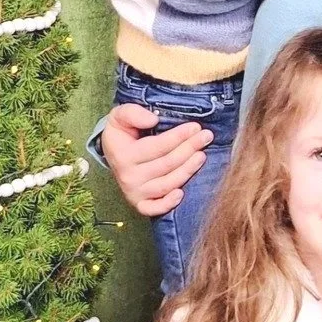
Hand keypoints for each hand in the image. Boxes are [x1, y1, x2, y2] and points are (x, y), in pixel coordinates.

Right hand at [100, 102, 211, 217]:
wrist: (115, 156)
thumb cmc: (123, 134)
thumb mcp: (119, 117)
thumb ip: (132, 113)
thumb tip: (153, 119)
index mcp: (123, 155)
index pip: (157, 146)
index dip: (178, 136)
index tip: (195, 127)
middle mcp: (128, 176)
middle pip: (167, 164)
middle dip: (189, 149)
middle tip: (206, 137)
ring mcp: (134, 192)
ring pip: (167, 184)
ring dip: (188, 170)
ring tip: (202, 155)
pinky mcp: (140, 204)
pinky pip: (154, 209)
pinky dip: (168, 203)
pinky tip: (182, 193)